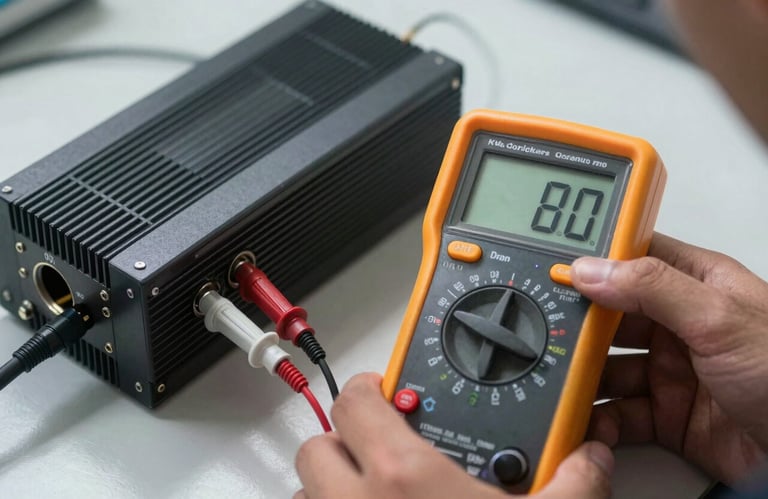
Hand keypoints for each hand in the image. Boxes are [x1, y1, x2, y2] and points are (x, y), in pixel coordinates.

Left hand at [294, 373, 613, 498]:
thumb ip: (574, 482)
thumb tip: (590, 458)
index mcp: (403, 478)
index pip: (357, 402)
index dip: (369, 388)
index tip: (385, 392)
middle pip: (318, 448)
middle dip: (344, 442)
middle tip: (379, 449)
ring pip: (306, 496)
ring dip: (330, 489)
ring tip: (371, 495)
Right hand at [571, 233, 767, 484]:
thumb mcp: (719, 318)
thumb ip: (652, 288)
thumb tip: (592, 269)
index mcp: (696, 285)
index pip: (633, 259)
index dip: (594, 262)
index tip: (556, 272)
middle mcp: (680, 325)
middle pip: (611, 317)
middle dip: (580, 328)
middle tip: (552, 335)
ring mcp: (672, 371)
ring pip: (608, 367)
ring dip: (584, 377)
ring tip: (563, 382)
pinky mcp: (667, 416)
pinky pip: (619, 413)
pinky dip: (599, 418)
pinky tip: (589, 419)